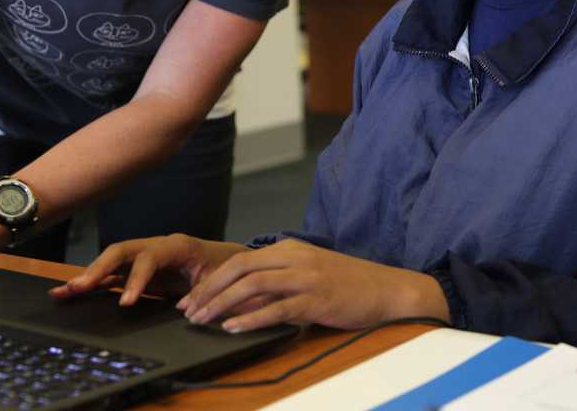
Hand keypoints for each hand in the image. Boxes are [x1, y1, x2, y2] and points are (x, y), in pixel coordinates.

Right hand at [50, 234, 244, 305]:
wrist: (230, 261)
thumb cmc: (225, 269)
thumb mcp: (219, 281)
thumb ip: (203, 293)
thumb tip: (184, 310)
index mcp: (178, 246)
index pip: (150, 257)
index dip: (136, 278)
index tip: (126, 303)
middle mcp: (156, 246)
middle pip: (122, 251)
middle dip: (100, 268)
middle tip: (81, 287)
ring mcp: (144, 256)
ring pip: (111, 261)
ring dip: (88, 275)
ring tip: (64, 292)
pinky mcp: (137, 270)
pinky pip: (111, 273)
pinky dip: (91, 282)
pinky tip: (69, 292)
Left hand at [180, 238, 450, 332]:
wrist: (387, 289)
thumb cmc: (348, 284)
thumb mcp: (309, 274)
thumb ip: (277, 282)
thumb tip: (239, 301)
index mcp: (290, 248)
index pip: (240, 260)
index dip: (212, 279)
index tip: (192, 298)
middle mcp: (295, 258)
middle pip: (240, 268)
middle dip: (209, 290)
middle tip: (188, 311)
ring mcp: (307, 277)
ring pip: (253, 285)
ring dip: (222, 304)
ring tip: (202, 320)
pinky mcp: (317, 299)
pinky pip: (276, 308)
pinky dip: (251, 318)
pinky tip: (233, 328)